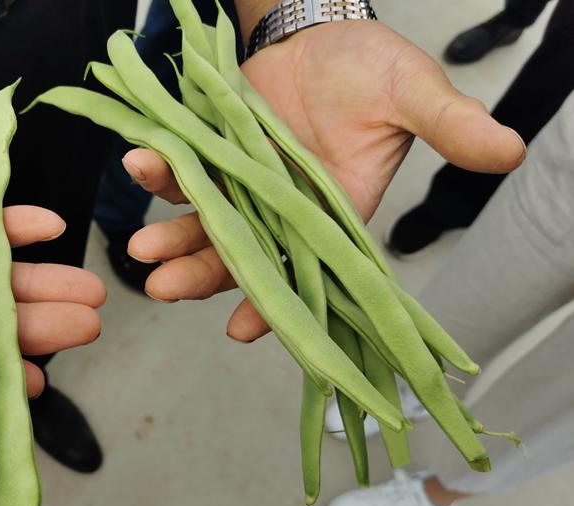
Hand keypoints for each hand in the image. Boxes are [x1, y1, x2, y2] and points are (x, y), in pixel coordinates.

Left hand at [123, 20, 525, 340]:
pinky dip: (163, 176)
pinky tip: (140, 168)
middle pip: (244, 257)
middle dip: (204, 274)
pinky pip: (186, 176)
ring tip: (140, 247)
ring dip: (173, 238)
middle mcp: (284, 213)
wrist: (319, 33)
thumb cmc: (369, 68)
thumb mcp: (411, 92)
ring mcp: (246, 189)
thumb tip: (507, 150)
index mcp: (334, 213)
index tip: (242, 329)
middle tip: (162, 286)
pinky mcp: (216, 159)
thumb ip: (449, 124)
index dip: (278, 302)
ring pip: (207, 226)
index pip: (307, 270)